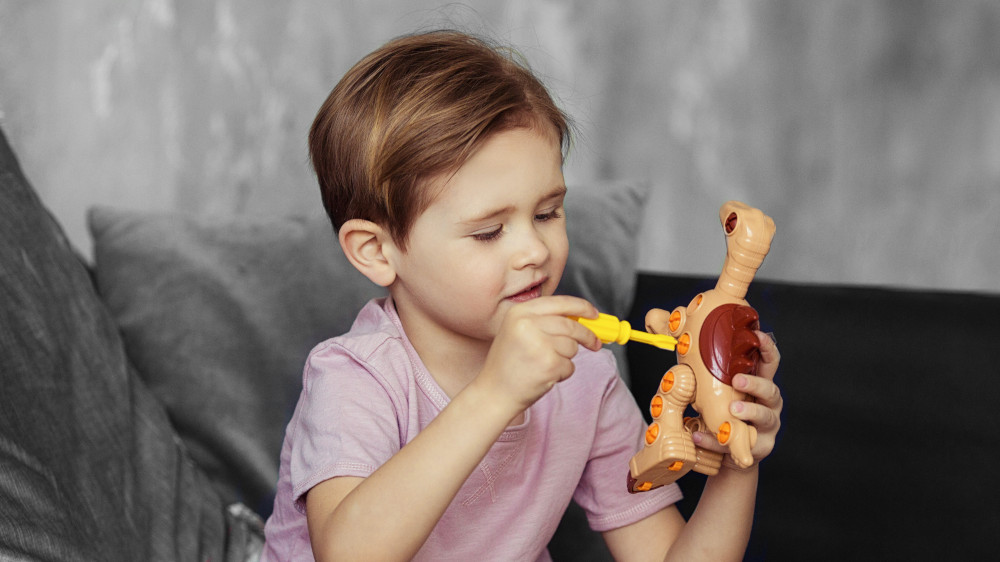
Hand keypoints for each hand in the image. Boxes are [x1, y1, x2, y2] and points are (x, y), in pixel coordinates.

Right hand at [477, 296, 601, 413]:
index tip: (594, 314)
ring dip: (566, 358)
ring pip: (572, 347)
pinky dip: (562, 373)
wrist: (494, 393)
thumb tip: (580, 319)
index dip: (582, 307)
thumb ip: (544, 321)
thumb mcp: (517, 331)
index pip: (560, 302)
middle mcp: (527, 324)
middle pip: (572, 325)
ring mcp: (539, 344)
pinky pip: (569, 366)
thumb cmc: (507, 364)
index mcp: (519, 312)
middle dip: (587, 335)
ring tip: (544, 364)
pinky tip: (543, 376)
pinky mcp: (548, 365)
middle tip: (594, 343)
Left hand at [695, 330, 781, 467]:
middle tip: (738, 380)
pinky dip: (718, 441)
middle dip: (755, 383)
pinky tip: (701, 436)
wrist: (730, 451)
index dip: (767, 348)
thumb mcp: (719, 391)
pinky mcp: (762, 446)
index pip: (769, 363)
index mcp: (760, 383)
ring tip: (732, 409)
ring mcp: (768, 425)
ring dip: (747, 410)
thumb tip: (679, 348)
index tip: (759, 335)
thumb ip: (708, 374)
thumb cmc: (724, 413)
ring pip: (764, 416)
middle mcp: (769, 403)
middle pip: (771, 390)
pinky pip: (742, 442)